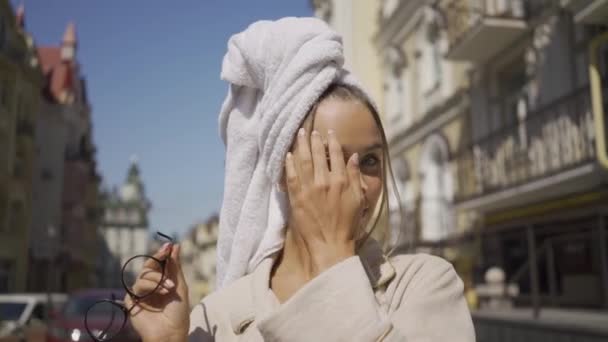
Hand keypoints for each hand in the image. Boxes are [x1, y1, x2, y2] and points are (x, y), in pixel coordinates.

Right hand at [126, 243, 189, 341]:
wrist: (171, 332)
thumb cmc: (178, 312)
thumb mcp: (180, 286)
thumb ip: (175, 267)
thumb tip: (176, 246)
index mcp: (162, 281)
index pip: (159, 263)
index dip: (162, 253)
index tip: (169, 245)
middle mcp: (150, 286)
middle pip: (148, 265)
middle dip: (157, 257)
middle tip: (166, 252)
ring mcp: (141, 293)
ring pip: (143, 275)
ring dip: (158, 278)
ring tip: (169, 288)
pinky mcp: (132, 301)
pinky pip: (137, 287)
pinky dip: (151, 287)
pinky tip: (162, 293)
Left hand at [284, 127, 364, 275]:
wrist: (330, 245)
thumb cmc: (347, 225)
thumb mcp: (358, 199)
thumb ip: (355, 176)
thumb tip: (354, 157)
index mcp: (341, 181)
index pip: (336, 155)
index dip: (332, 142)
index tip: (329, 133)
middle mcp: (324, 181)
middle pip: (317, 154)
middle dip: (314, 140)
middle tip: (310, 130)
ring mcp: (309, 189)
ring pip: (303, 161)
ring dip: (301, 145)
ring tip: (299, 134)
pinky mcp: (296, 198)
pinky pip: (291, 176)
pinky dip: (289, 164)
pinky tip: (288, 154)